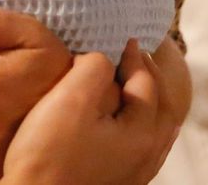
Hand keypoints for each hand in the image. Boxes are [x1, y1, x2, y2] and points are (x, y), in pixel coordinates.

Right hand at [0, 37, 189, 184]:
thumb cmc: (48, 155)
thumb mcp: (69, 100)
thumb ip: (92, 68)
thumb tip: (100, 58)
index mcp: (142, 134)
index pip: (147, 83)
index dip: (135, 56)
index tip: (123, 37)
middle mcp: (146, 157)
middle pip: (159, 108)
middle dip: (147, 78)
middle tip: (133, 55)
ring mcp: (132, 174)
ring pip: (152, 130)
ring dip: (145, 102)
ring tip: (132, 84)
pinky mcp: (116, 184)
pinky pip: (139, 147)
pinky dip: (136, 125)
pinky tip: (124, 125)